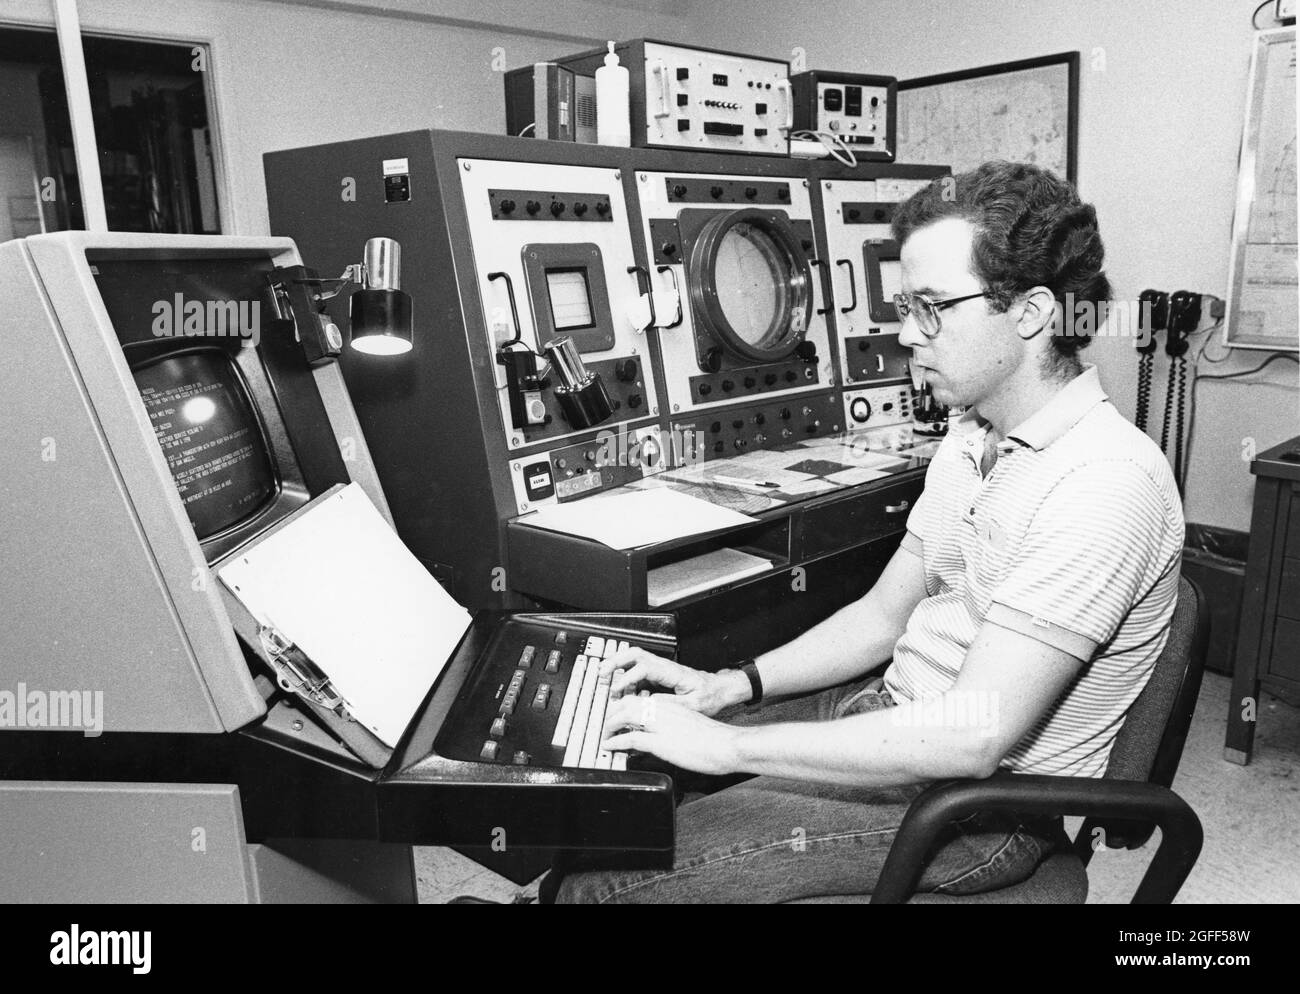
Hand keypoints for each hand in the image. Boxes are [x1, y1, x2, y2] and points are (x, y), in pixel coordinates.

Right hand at [600, 647, 746, 716]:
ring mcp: (661, 669)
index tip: (618, 689)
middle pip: (636, 654)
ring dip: (617, 663)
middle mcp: (665, 666)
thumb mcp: (693, 704)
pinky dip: (624, 672)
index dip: (629, 677)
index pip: (645, 667)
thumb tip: (648, 704)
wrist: (719, 689)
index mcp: (672, 672)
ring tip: (602, 674)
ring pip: (635, 658)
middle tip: (601, 672)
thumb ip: (671, 703)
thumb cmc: (709, 696)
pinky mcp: (659, 675)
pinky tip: (617, 684)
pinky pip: (638, 668)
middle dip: (616, 661)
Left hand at [602, 693, 745, 774]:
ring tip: (604, 734)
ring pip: (625, 715)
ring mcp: (660, 725)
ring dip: (610, 724)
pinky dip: (616, 741)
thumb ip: (673, 725)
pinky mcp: (661, 742)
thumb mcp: (689, 724)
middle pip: (628, 703)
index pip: (639, 698)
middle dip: (612, 713)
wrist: (728, 744)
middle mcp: (663, 710)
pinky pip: (630, 738)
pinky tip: (610, 746)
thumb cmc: (714, 739)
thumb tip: (660, 735)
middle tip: (605, 723)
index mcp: (671, 704)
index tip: (615, 714)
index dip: (623, 705)